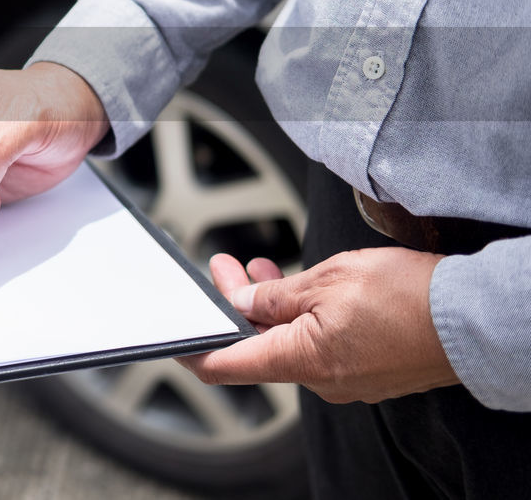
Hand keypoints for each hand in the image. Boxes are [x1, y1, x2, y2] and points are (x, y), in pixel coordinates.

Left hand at [178, 249, 459, 402]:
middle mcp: (321, 379)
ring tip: (260, 268)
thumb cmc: (409, 297)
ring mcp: (346, 379)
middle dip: (236, 304)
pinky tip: (302, 290)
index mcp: (301, 360)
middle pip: (258, 346)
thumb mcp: (328, 280)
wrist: (476, 319)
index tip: (173, 336)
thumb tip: (242, 303)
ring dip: (270, 306)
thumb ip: (275, 295)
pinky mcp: (368, 370)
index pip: (227, 366)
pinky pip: (320, 346)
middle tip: (225, 268)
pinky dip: (301, 318)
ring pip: (289, 342)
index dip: (193, 351)